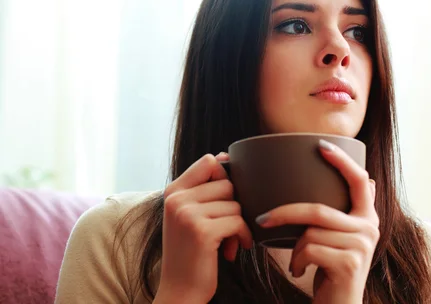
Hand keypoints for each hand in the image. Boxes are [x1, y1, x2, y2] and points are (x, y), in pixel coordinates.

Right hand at [155, 153, 252, 303]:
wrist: (179, 292)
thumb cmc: (190, 252)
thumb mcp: (189, 215)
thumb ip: (203, 188)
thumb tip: (224, 155)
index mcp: (173, 191)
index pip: (208, 162)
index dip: (225, 176)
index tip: (226, 198)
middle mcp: (176, 199)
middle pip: (227, 183)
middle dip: (234, 206)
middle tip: (228, 229)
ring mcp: (187, 214)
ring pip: (236, 203)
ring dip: (239, 225)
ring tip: (228, 242)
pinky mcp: (202, 231)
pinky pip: (238, 221)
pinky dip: (243, 236)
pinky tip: (232, 251)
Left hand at [256, 140, 378, 303]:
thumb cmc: (330, 269)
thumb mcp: (335, 238)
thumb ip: (336, 213)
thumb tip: (334, 179)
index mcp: (367, 216)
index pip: (359, 180)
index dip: (341, 161)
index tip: (320, 145)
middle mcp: (370, 227)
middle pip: (319, 210)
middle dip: (285, 213)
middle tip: (262, 219)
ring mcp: (362, 246)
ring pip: (310, 232)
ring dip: (293, 249)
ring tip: (297, 261)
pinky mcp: (350, 263)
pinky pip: (309, 250)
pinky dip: (296, 261)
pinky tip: (300, 271)